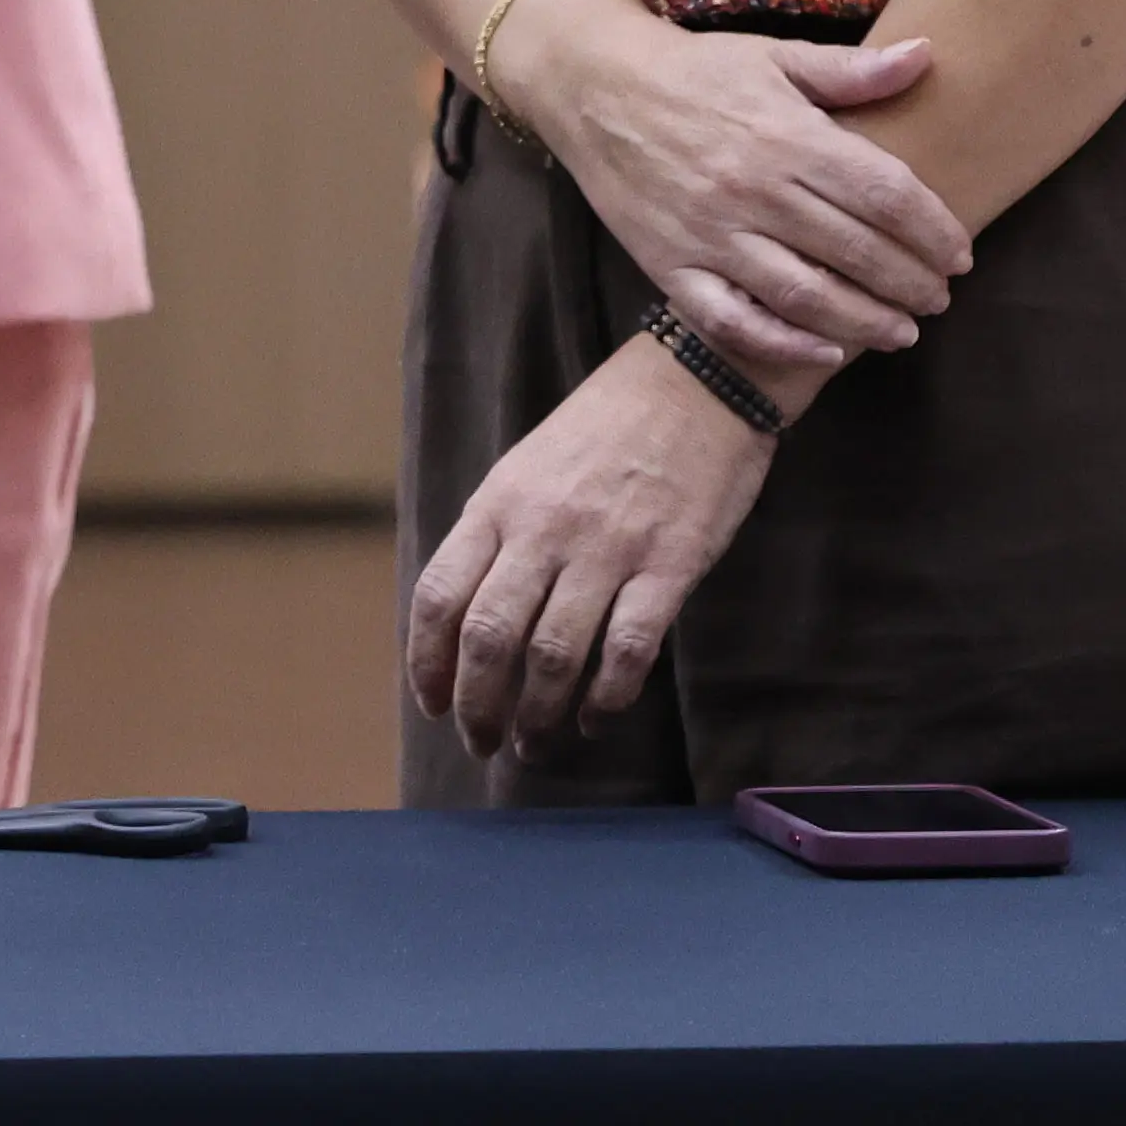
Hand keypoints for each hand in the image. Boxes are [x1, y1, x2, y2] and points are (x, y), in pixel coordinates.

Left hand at [406, 342, 776, 759]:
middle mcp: (543, 529)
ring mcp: (607, 549)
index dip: (427, 663)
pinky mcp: (669, 566)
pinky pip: (627, 650)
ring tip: (532, 744)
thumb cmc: (606, 428)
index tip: (433, 704)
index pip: (439, 596)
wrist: (697, 380)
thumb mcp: (527, 467)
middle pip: (489, 638)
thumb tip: (466, 615)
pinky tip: (593, 718)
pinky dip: (605, 698)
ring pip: (553, 654)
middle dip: (477, 705)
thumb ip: (498, 535)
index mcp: (498, 503)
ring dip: (536, 715)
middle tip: (482, 743)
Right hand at [513, 0, 969, 366]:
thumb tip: (928, 55)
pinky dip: (783, 343)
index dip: (933, 229)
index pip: (885, 193)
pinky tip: (826, 352)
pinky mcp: (671, 266)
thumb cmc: (694, 73)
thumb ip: (851, 71)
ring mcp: (709, 233)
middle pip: (856, 251)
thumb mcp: (773, 58)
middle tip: (940, 299)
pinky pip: (733, 319)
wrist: (593, 88)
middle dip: (911, 283)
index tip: (960, 253)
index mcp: (787, 135)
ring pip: (805, 294)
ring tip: (901, 332)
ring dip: (865, 321)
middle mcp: (753, 189)